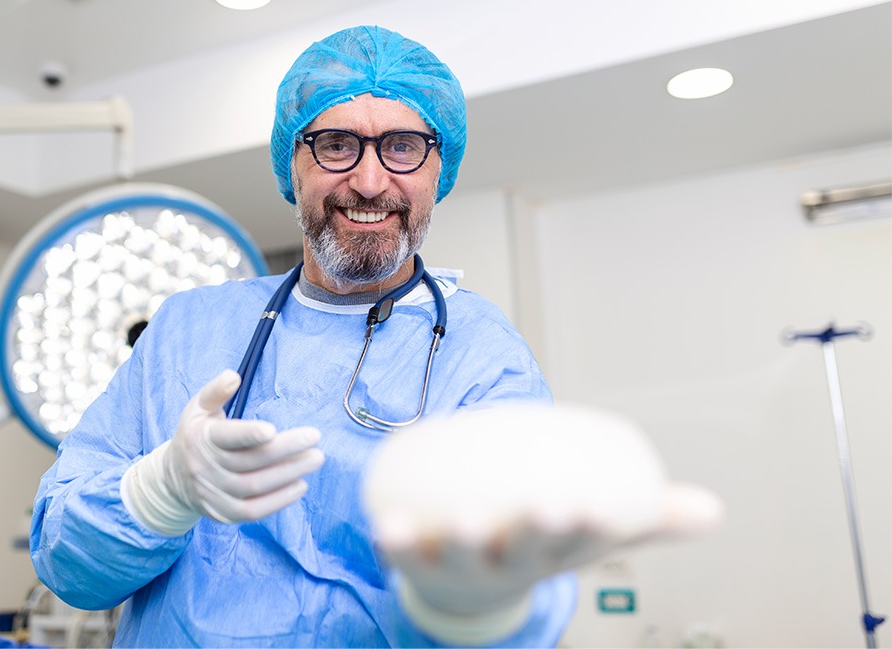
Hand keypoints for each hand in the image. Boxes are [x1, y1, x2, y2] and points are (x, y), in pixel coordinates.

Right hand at [123, 370, 324, 535]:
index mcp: (201, 438)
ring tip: (315, 458)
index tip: (272, 429)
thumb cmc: (195, 436)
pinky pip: (254, 511)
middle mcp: (205, 468)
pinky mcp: (223, 513)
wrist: (172, 480)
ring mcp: (213, 494)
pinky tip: (300, 484)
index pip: (226, 437)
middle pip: (250, 462)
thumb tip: (233, 376)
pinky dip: (279, 500)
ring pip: (255, 487)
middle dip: (286, 450)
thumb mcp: (198, 409)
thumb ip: (216, 391)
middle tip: (315, 438)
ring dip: (289, 473)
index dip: (249, 434)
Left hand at [362, 401, 721, 642]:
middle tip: (549, 508)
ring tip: (466, 521)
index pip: (579, 539)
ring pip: (467, 554)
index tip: (598, 506)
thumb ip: (645, 517)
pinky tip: (386, 521)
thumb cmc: (536, 548)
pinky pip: (405, 551)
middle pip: (527, 548)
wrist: (470, 592)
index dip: (590, 526)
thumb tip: (713, 509)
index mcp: (551, 550)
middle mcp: (509, 559)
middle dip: (537, 530)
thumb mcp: (590, 533)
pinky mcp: (420, 557)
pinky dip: (396, 540)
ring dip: (467, 539)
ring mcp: (463, 562)